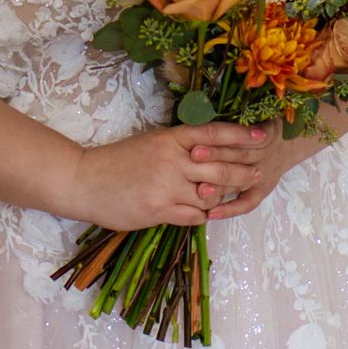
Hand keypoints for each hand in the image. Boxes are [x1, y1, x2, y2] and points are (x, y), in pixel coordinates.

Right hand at [67, 122, 266, 229]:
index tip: (263, 136)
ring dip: (221, 197)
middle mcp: (173, 160)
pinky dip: (202, 215)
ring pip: (210, 195)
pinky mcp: (159, 210)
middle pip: (221, 166)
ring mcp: (167, 186)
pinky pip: (194, 215)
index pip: (215, 133)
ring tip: (230, 197)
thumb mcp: (151, 142)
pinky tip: (204, 213)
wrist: (84, 181)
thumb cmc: (117, 161)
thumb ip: (179, 146)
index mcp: (171, 138)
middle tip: (258, 173)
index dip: (242, 135)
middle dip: (243, 171)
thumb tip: (209, 149)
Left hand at [202, 102, 347, 221]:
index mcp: (259, 132)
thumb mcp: (258, 111)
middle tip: (192, 161)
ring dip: (220, 187)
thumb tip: (210, 98)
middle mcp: (262, 154)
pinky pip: (248, 202)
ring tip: (199, 193)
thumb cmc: (265, 122)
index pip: (237, 139)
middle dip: (214, 159)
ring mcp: (263, 173)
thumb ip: (239, 111)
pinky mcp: (263, 189)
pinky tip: (211, 215)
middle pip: (236, 158)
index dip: (218, 142)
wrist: (293, 139)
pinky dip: (231, 209)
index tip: (195, 144)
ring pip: (240, 180)